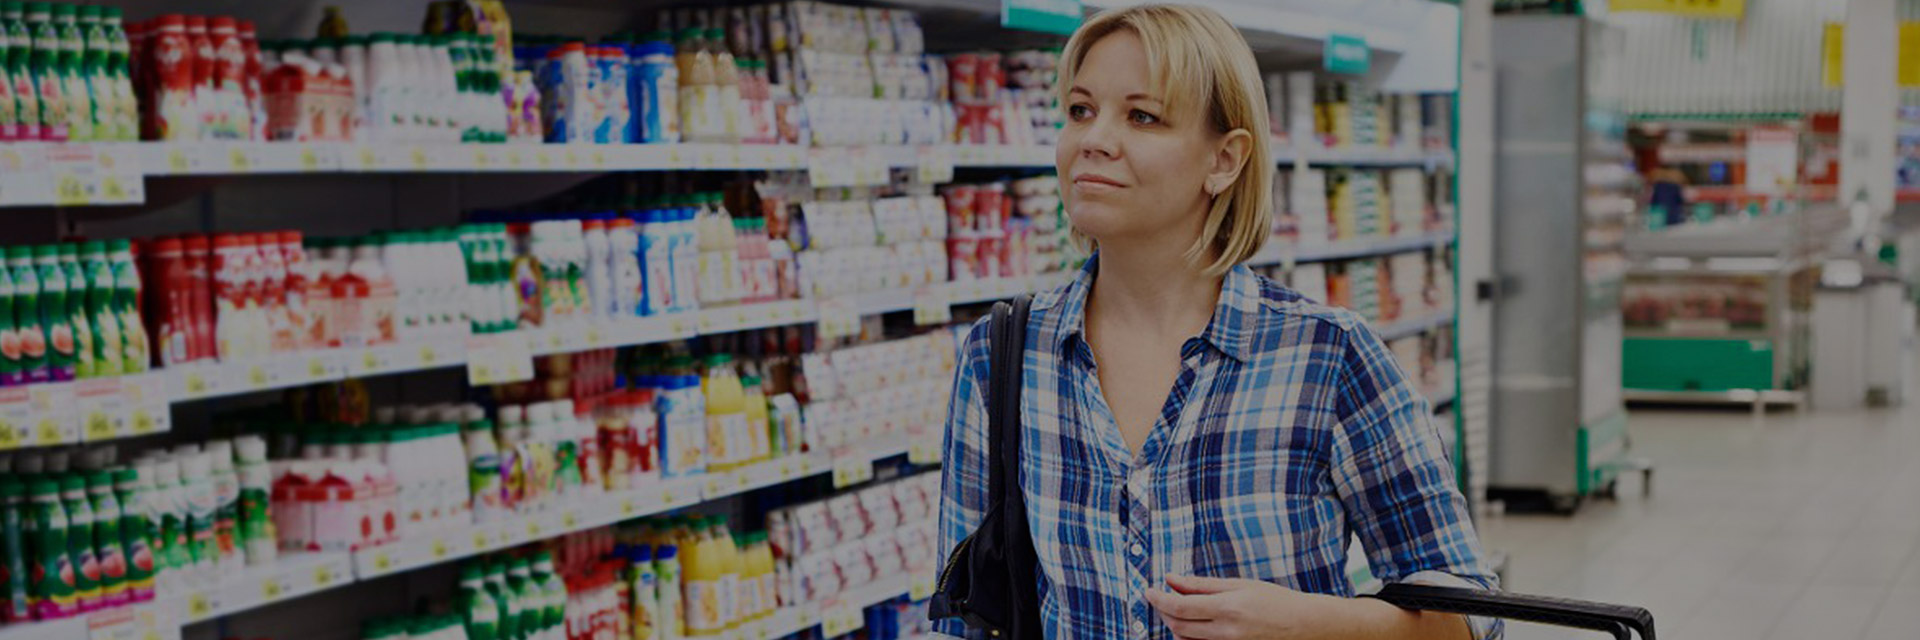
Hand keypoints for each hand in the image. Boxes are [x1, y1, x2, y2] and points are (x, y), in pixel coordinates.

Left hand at [1143, 574, 1332, 639]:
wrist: (1304, 626)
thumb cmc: (1274, 601)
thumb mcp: (1239, 585)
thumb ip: (1201, 585)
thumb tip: (1171, 578)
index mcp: (1228, 608)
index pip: (1180, 607)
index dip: (1158, 599)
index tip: (1149, 591)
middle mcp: (1226, 632)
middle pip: (1178, 626)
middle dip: (1163, 611)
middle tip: (1161, 597)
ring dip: (1174, 624)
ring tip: (1178, 607)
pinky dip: (1189, 636)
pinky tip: (1193, 623)